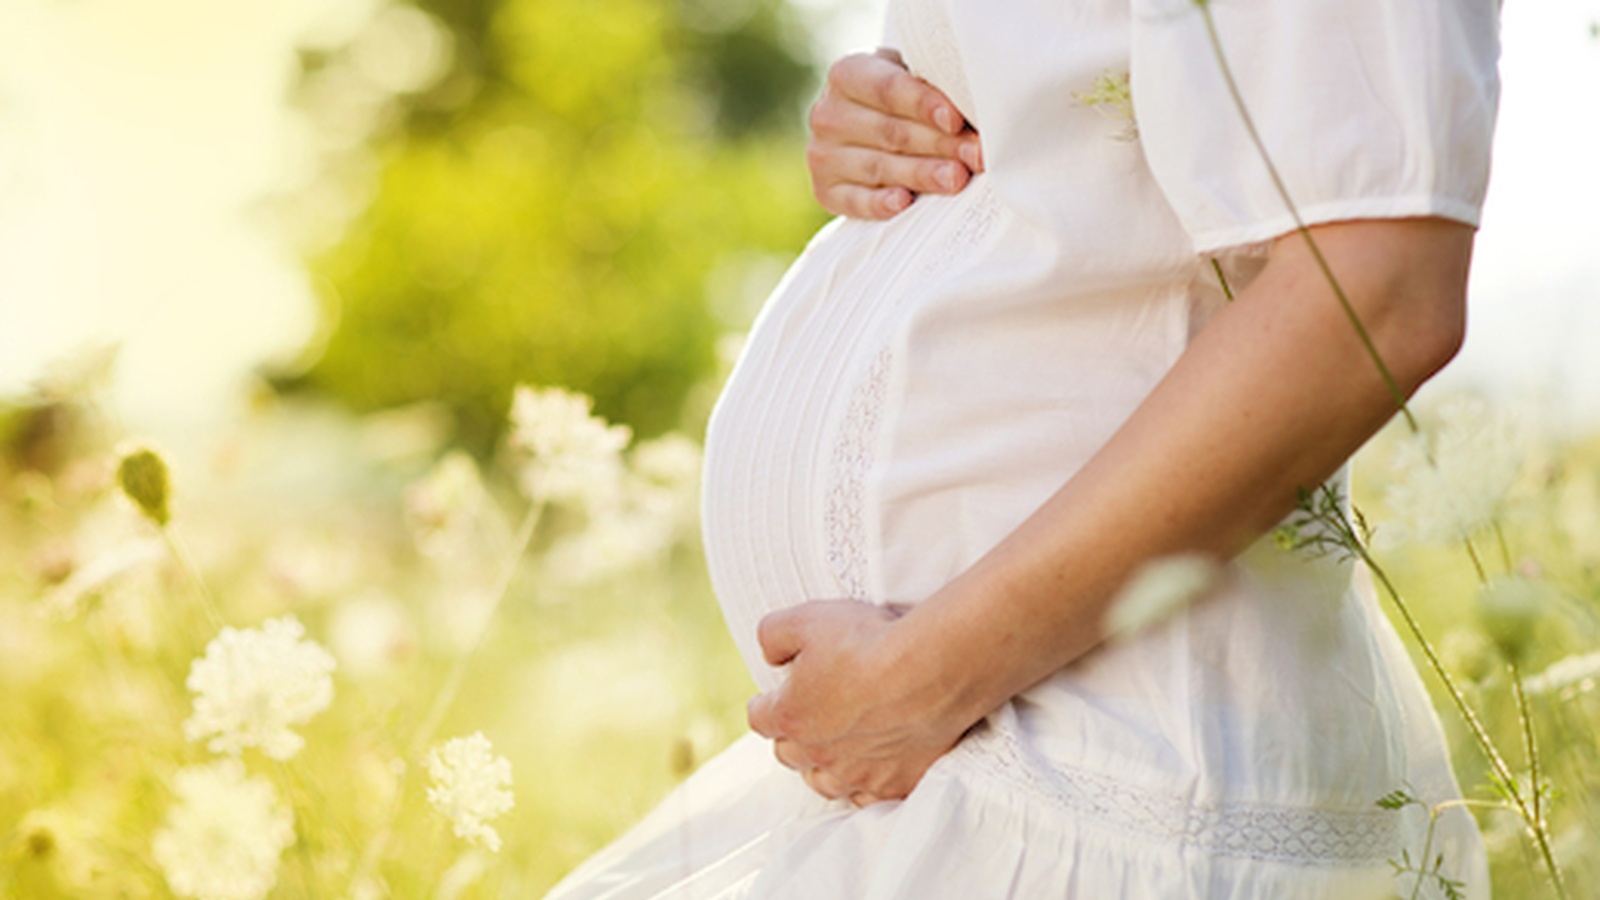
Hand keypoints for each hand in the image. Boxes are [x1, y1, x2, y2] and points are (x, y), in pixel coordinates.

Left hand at [746, 599, 973, 804]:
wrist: (930, 667)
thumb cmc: (869, 643)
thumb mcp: (806, 619)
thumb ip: (774, 635)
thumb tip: (771, 653)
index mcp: (791, 715)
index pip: (760, 718)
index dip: (765, 704)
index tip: (772, 697)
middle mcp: (818, 753)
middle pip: (789, 754)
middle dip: (792, 736)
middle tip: (807, 716)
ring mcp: (857, 773)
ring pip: (825, 782)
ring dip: (823, 766)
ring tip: (835, 748)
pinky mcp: (895, 782)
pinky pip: (869, 797)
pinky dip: (864, 785)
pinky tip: (871, 770)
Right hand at [807, 48, 983, 219]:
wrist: (865, 124)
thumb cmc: (899, 98)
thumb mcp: (909, 78)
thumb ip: (930, 88)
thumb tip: (974, 112)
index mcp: (847, 75)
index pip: (887, 89)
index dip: (923, 104)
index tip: (956, 120)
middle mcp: (828, 114)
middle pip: (890, 131)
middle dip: (939, 144)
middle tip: (976, 155)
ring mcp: (822, 155)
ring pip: (878, 167)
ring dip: (921, 174)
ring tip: (956, 179)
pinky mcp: (825, 190)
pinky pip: (854, 201)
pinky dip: (879, 204)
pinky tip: (904, 203)